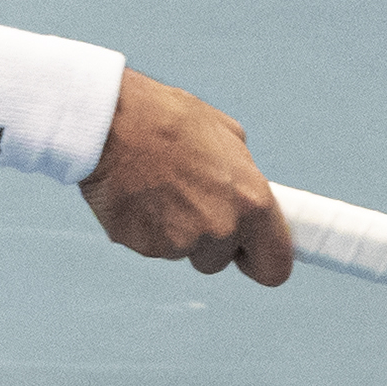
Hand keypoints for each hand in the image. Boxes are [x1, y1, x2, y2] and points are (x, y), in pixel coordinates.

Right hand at [81, 71, 291, 284]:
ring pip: (183, 253)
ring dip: (174, 232)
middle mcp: (221, 228)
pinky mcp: (144, 246)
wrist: (111, 122)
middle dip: (207, 240)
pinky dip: (144, 228)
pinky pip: (151, 246)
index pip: (275, 266)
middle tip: (187, 200)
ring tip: (157, 189)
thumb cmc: (168, 119)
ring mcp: (180, 242)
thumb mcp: (226, 134)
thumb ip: (243, 175)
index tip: (250, 255)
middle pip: (219, 261)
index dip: (262, 261)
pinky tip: (137, 195)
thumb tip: (244, 190)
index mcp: (252, 202)